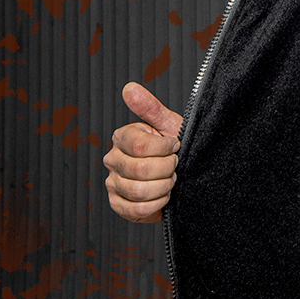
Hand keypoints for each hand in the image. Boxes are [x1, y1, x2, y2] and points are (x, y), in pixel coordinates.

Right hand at [103, 82, 182, 222]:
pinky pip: (135, 210)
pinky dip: (156, 205)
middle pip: (140, 170)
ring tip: (170, 180)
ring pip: (139, 191)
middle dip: (167, 170)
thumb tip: (129, 88)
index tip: (174, 146)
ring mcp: (113, 183)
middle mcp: (113, 159)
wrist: (186, 174)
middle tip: (175, 166)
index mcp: (123, 137)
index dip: (165, 149)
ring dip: (164, 188)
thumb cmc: (177, 149)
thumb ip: (150, 108)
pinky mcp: (118, 205)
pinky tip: (163, 196)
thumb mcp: (169, 125)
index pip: (139, 146)